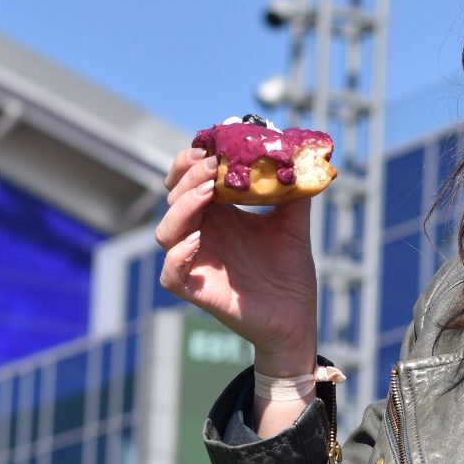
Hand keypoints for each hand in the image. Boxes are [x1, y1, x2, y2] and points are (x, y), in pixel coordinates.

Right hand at [155, 146, 318, 371]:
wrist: (297, 317)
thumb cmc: (290, 272)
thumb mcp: (294, 223)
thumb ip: (294, 191)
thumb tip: (299, 154)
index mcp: (218, 215)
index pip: (187, 180)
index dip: (189, 161)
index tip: (210, 146)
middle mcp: (201, 235)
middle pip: (172, 198)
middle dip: (188, 177)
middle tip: (213, 164)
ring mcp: (196, 263)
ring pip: (164, 232)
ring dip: (182, 207)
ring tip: (209, 192)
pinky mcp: (197, 291)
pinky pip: (170, 274)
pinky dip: (178, 256)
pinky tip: (198, 241)